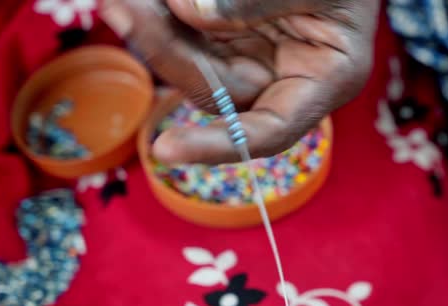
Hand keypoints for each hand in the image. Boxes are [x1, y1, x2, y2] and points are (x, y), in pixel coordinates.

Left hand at [100, 0, 378, 164]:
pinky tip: (139, 3)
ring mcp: (254, 57)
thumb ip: (261, 0)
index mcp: (326, 78)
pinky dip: (162, 18)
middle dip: (166, 53)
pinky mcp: (229, 35)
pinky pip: (186, 32)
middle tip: (121, 8)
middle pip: (215, 89)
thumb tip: (190, 13)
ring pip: (191, 61)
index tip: (166, 149)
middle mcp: (286, 78)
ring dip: (153, 32)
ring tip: (122, 2)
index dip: (220, 145)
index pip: (271, 130)